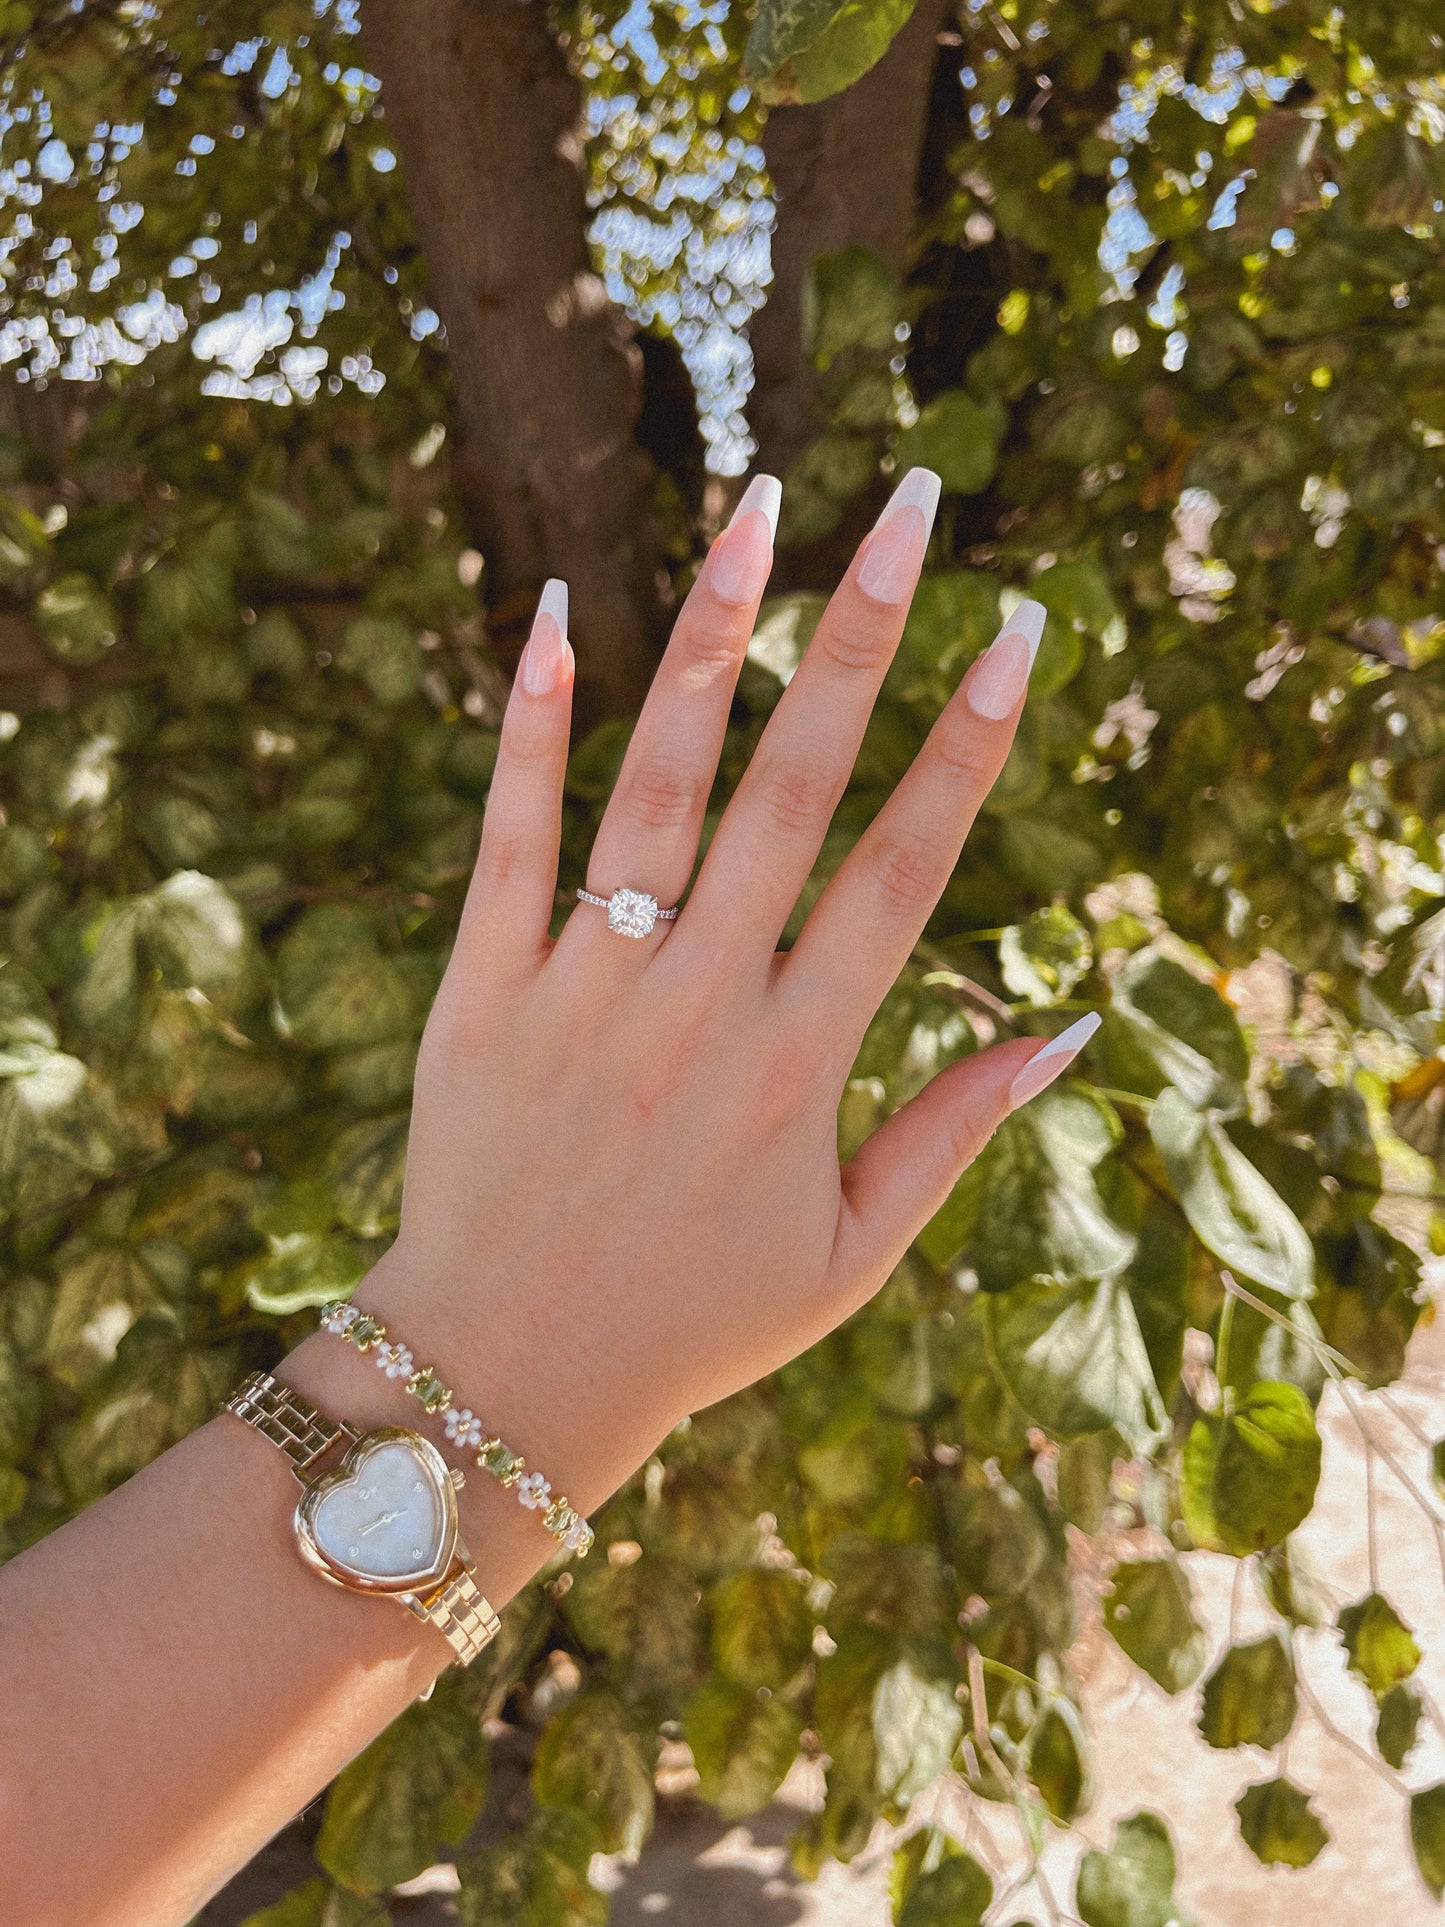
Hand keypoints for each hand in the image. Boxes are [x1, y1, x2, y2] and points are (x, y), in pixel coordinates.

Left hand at [361, 467, 1097, 1511]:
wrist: (503, 1375)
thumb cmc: (694, 1321)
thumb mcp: (851, 1254)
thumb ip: (953, 1131)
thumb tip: (1064, 1025)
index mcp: (800, 1064)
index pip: (907, 871)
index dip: (969, 745)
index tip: (1018, 632)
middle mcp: (698, 1005)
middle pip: (797, 791)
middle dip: (862, 637)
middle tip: (907, 507)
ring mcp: (583, 989)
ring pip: (657, 788)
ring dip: (714, 642)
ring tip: (760, 514)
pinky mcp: (480, 991)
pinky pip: (508, 840)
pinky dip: (532, 728)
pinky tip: (560, 615)